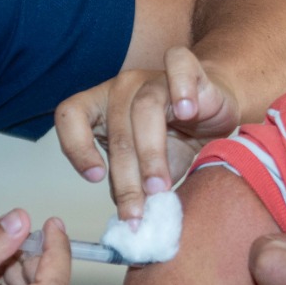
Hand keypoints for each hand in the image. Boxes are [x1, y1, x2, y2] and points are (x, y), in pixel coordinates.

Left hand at [54, 46, 241, 220]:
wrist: (214, 109)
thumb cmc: (176, 137)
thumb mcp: (147, 167)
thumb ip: (132, 185)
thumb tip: (127, 219)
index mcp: (100, 108)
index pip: (70, 115)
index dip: (76, 146)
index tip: (95, 177)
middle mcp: (121, 89)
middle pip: (116, 131)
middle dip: (127, 178)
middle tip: (136, 213)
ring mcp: (152, 76)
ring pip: (145, 109)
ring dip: (151, 154)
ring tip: (160, 187)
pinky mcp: (187, 66)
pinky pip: (178, 64)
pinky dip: (181, 87)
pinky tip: (186, 112)